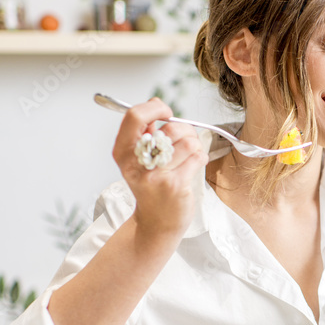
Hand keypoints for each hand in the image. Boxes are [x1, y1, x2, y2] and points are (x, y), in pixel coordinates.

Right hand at [112, 97, 207, 239]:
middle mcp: (136, 163)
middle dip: (184, 131)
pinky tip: (193, 166)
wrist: (157, 222)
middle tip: (184, 141)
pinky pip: (197, 157)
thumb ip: (145, 132)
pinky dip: (200, 158)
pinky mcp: (174, 185)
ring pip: (188, 142)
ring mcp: (155, 175)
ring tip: (189, 157)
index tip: (166, 112)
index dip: (155, 108)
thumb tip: (156, 103)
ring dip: (195, 146)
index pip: (134, 116)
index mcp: (123, 152)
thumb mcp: (139, 158)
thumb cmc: (152, 186)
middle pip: (169, 128)